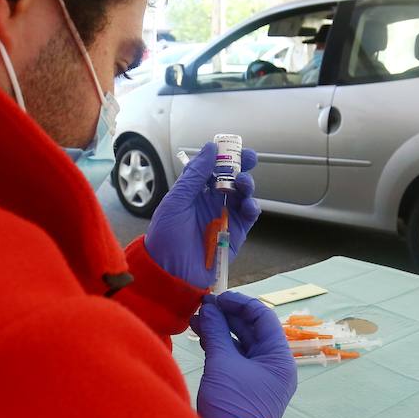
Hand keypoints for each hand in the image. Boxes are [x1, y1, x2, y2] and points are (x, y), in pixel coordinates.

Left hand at [145, 142, 259, 288]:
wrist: (169, 271)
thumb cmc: (166, 237)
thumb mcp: (176, 201)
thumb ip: (195, 175)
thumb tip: (210, 148)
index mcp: (195, 192)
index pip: (213, 168)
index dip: (224, 156)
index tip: (233, 146)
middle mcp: (211, 202)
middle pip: (232, 179)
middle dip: (242, 166)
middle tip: (248, 158)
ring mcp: (225, 217)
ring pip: (243, 195)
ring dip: (247, 185)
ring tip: (243, 183)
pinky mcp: (235, 234)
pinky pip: (248, 216)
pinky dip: (252, 207)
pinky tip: (248, 204)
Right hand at [191, 291, 295, 417]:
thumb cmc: (232, 404)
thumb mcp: (223, 363)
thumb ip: (216, 332)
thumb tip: (209, 309)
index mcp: (278, 357)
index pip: (262, 317)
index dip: (239, 303)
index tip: (216, 298)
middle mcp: (273, 364)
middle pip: (251, 328)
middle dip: (226, 315)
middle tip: (202, 306)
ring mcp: (259, 375)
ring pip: (240, 342)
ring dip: (219, 329)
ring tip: (195, 319)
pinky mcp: (245, 384)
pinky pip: (234, 357)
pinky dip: (219, 345)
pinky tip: (201, 336)